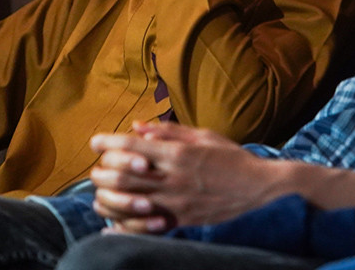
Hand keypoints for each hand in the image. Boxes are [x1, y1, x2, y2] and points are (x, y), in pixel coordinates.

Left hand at [89, 121, 277, 232]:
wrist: (259, 187)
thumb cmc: (231, 156)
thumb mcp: (203, 135)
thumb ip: (168, 131)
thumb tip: (137, 127)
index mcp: (178, 154)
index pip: (131, 146)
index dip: (108, 142)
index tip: (94, 141)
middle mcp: (173, 178)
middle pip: (123, 176)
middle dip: (103, 171)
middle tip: (97, 166)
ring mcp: (176, 202)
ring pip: (129, 203)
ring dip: (108, 198)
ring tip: (100, 192)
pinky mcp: (181, 220)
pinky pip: (146, 227)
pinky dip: (124, 227)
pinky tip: (112, 224)